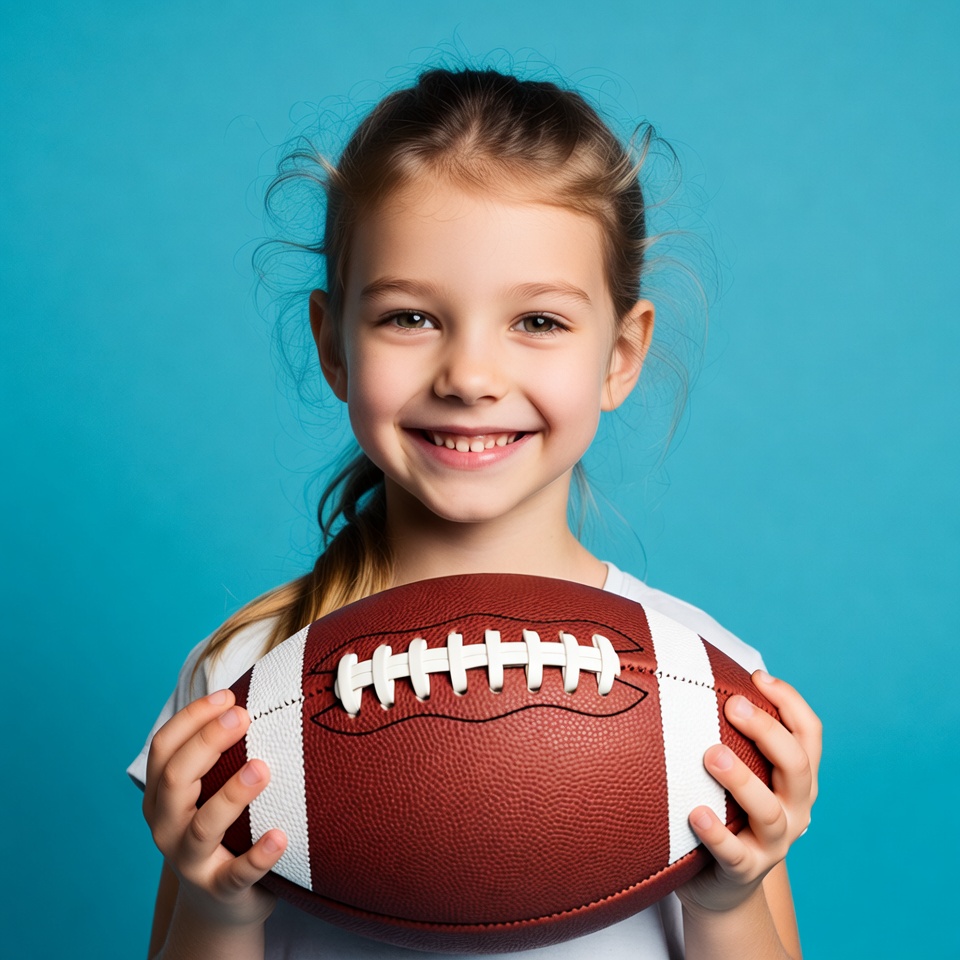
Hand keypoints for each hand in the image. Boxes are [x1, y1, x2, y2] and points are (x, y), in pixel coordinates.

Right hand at [143, 689, 288, 930]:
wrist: (219, 902)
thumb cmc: (222, 825)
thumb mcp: (210, 787)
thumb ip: (224, 749)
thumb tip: (264, 686)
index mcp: (161, 795)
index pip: (164, 748)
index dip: (192, 718)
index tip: (229, 695)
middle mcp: (167, 826)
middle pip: (176, 778)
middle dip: (208, 742)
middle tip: (244, 716)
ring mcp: (189, 861)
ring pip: (201, 827)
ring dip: (231, 794)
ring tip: (262, 768)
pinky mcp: (219, 889)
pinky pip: (236, 874)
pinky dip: (258, 856)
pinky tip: (280, 836)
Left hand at [677, 671, 820, 914]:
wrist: (724, 885)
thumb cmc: (729, 810)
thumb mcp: (742, 770)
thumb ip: (732, 731)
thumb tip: (696, 670)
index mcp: (798, 778)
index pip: (810, 733)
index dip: (790, 701)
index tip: (757, 678)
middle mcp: (796, 808)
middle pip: (796, 764)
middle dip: (767, 731)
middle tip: (731, 705)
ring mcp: (775, 843)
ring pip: (770, 810)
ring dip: (742, 779)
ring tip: (711, 754)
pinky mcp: (746, 871)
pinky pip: (734, 853)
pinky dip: (717, 833)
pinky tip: (695, 813)